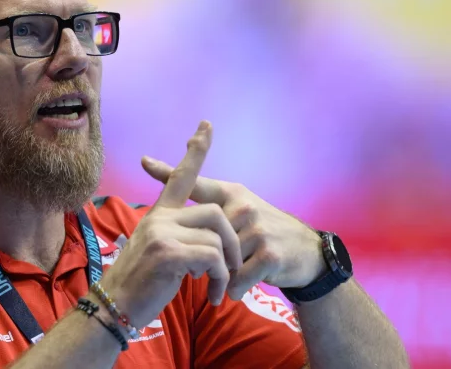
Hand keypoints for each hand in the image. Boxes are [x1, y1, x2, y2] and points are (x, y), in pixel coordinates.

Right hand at [98, 121, 242, 328]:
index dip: (196, 151)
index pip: (180, 176)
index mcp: (158, 214)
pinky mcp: (167, 254)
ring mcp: (161, 234)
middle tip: (229, 267)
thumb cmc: (139, 285)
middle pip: (215, 212)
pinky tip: (212, 293)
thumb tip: (210, 242)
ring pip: (216, 237)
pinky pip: (212, 257)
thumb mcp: (157, 252)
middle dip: (231, 241)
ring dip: (225, 267)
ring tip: (217, 287)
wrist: (113, 307)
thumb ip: (178, 237)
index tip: (206, 125)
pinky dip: (219, 278)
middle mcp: (158, 218)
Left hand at [141, 130, 326, 300]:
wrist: (306, 251)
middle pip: (205, 236)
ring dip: (218, 276)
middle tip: (201, 271)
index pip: (194, 182)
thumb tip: (174, 211)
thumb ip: (210, 207)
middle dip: (200, 257)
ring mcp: (258, 229)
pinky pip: (237, 278)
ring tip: (225, 279)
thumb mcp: (240, 209)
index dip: (167, 171)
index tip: (143, 161)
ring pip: (219, 260)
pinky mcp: (269, 255)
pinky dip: (235, 288)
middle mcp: (244, 206)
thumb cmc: (264, 230)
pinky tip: (238, 288)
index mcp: (232, 193)